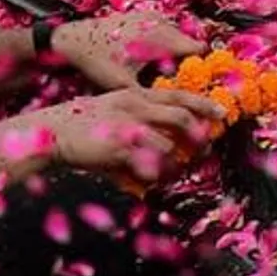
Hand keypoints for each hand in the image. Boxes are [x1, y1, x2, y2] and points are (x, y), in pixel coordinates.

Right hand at [30, 87, 225, 181]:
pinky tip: (154, 181)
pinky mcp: (117, 146)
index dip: (203, 104)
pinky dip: (156, 175)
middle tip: (208, 146)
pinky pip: (147, 164)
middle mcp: (134, 105)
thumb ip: (139, 116)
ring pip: (168, 143)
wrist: (54, 131)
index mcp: (135, 94)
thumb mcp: (114, 109)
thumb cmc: (85, 124)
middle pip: (179, 115)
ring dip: (178, 160)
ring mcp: (126, 125)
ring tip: (180, 170)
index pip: (177, 95)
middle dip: (199, 133)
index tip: (222, 114)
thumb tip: (164, 135)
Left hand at [52, 8, 205, 89]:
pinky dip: (163, 42)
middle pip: (189, 42)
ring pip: (176, 35)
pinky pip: (163, 28)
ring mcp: (151, 15)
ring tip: (164, 73)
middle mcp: (160, 22)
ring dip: (175, 52)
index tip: (197, 84)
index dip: (199, 67)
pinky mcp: (142, 14)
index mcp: (161, 37)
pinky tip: (150, 59)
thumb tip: (167, 116)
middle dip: (188, 62)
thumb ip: (150, 99)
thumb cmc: (97, 61)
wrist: (72, 37)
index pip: (198, 50)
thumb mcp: (123, 85)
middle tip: (180, 83)